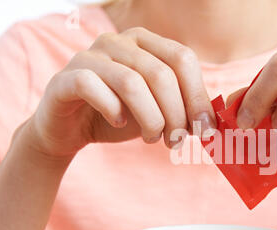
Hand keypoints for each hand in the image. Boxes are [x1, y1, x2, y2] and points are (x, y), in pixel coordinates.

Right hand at [26, 27, 215, 157]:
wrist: (71, 127)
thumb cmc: (120, 116)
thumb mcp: (158, 111)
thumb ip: (182, 109)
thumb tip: (210, 123)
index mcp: (146, 43)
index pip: (183, 59)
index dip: (198, 96)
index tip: (205, 128)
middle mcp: (119, 42)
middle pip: (161, 74)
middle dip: (176, 115)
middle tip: (175, 141)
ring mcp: (90, 55)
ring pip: (132, 83)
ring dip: (150, 119)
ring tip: (152, 139)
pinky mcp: (67, 77)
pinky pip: (94, 88)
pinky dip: (113, 111)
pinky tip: (119, 123)